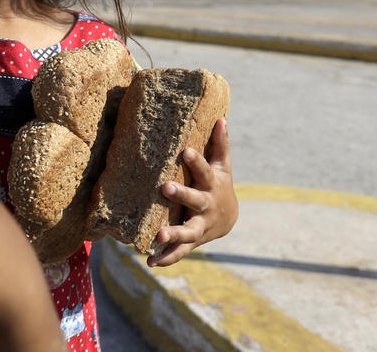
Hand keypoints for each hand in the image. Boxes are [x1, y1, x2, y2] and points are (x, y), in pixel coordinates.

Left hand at [148, 118, 238, 266]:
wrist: (228, 219)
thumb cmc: (218, 184)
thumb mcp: (223, 166)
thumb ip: (220, 145)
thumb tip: (222, 118)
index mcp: (211, 185)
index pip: (204, 171)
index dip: (197, 162)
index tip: (186, 151)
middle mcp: (206, 206)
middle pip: (195, 200)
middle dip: (181, 194)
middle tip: (166, 187)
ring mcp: (199, 226)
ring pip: (187, 231)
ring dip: (173, 234)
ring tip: (158, 236)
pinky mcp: (192, 241)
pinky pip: (180, 252)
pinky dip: (167, 258)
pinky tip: (151, 262)